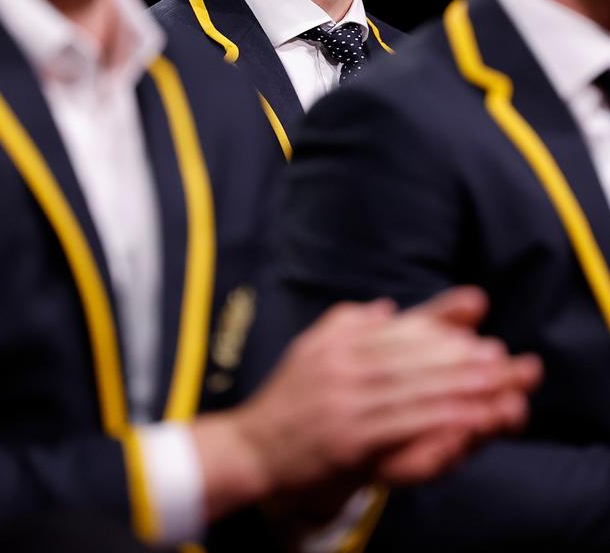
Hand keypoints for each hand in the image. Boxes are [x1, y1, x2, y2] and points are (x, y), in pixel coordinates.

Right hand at [191, 286, 541, 519]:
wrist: (251, 447)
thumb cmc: (287, 399)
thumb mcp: (310, 348)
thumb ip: (346, 323)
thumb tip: (385, 308)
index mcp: (339, 342)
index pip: (399, 326)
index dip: (441, 321)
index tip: (478, 316)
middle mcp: (344, 365)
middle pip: (415, 356)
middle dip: (464, 355)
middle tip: (505, 356)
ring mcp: (347, 402)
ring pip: (415, 390)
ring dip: (462, 387)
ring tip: (501, 385)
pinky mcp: (349, 439)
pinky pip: (404, 427)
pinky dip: (441, 423)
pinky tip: (470, 421)